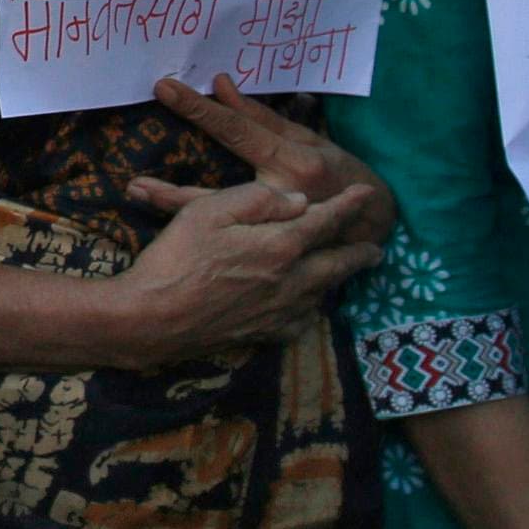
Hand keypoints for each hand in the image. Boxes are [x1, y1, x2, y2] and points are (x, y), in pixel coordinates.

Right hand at [108, 176, 381, 368]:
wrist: (151, 319)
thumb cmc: (177, 256)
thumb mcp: (211, 209)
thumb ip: (260, 200)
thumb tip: (299, 202)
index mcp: (281, 245)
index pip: (326, 220)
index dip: (348, 204)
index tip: (366, 193)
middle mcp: (291, 282)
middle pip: (337, 265)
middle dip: (359, 254)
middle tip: (377, 249)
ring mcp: (279, 313)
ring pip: (322, 294)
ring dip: (338, 280)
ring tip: (344, 272)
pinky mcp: (262, 335)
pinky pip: (300, 322)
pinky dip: (310, 310)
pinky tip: (305, 307)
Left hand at [149, 74, 396, 244]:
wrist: (374, 225)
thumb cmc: (338, 172)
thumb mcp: (306, 139)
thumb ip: (259, 117)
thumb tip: (220, 84)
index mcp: (293, 166)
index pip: (237, 133)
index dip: (200, 110)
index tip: (166, 89)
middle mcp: (282, 203)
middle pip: (217, 198)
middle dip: (172, 194)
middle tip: (134, 185)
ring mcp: (278, 237)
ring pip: (219, 231)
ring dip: (176, 217)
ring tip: (140, 202)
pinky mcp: (274, 260)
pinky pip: (230, 252)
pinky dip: (200, 247)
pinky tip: (172, 248)